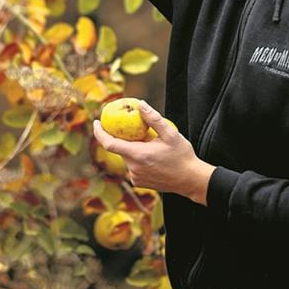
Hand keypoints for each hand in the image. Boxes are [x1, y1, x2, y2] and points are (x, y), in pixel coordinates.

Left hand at [93, 100, 215, 205]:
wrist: (192, 181)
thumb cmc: (182, 157)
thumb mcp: (171, 134)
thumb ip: (154, 119)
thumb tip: (140, 105)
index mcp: (138, 155)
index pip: (109, 144)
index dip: (99, 132)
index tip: (96, 122)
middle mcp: (133, 168)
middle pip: (120, 149)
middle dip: (123, 138)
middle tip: (134, 128)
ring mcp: (135, 177)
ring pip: (127, 158)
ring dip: (133, 149)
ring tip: (150, 144)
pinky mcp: (139, 183)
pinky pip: (133, 166)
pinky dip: (138, 158)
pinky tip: (152, 156)